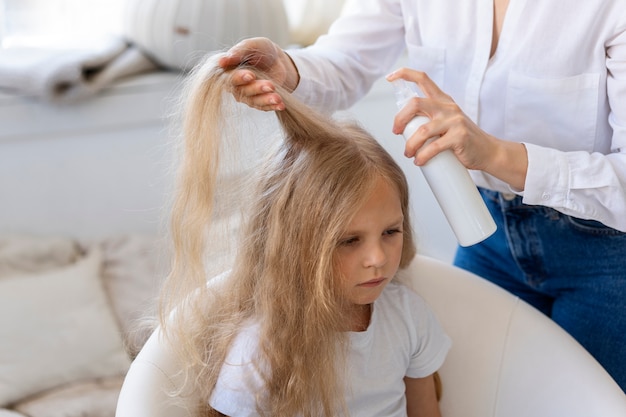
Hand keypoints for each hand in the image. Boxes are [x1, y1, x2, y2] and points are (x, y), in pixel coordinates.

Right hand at [218, 37, 299, 110]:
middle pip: (242, 91)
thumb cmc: (262, 50)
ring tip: (277, 97)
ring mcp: (247, 95)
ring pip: (253, 100)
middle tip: (270, 85)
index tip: (250, 76)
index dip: (239, 78)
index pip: (229, 78)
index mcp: (229, 71)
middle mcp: (235, 85)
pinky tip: (281, 105)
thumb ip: (238, 51)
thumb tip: (221, 61)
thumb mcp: (252, 45)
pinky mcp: (258, 103)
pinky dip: (273, 106)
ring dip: (266, 99)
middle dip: (256, 88)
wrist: (278, 60)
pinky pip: (264, 107)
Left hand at [386, 67, 527, 189]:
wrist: (488, 151)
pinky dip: (422, 156)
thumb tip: (402, 127)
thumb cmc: (462, 139)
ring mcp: (455, 121)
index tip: (390, 77)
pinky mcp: (460, 136)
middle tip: (396, 132)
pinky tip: (419, 161)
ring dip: (410, 145)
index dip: (405, 74)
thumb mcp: (446, 122)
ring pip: (423, 130)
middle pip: (416, 103)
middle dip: (400, 119)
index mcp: (443, 100)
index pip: (423, 79)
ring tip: (409, 154)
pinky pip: (434, 147)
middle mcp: (448, 107)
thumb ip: (429, 119)